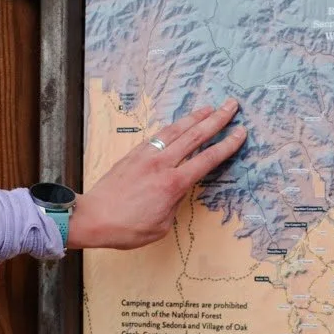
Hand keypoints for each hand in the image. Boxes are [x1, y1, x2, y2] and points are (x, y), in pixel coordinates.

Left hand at [68, 101, 246, 249]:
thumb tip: (178, 190)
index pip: (207, 159)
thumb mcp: (161, 225)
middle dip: (217, 119)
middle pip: (195, 136)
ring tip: (210, 108)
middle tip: (232, 105)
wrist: (92, 218)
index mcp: (173, 184)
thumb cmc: (126, 228)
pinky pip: (158, 136)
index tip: (240, 132)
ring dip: (195, 117)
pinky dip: (173, 127)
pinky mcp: (133, 155)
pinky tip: (180, 123)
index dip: (226, 145)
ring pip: (175, 130)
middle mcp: (161, 164)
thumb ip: (175, 204)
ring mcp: (146, 156)